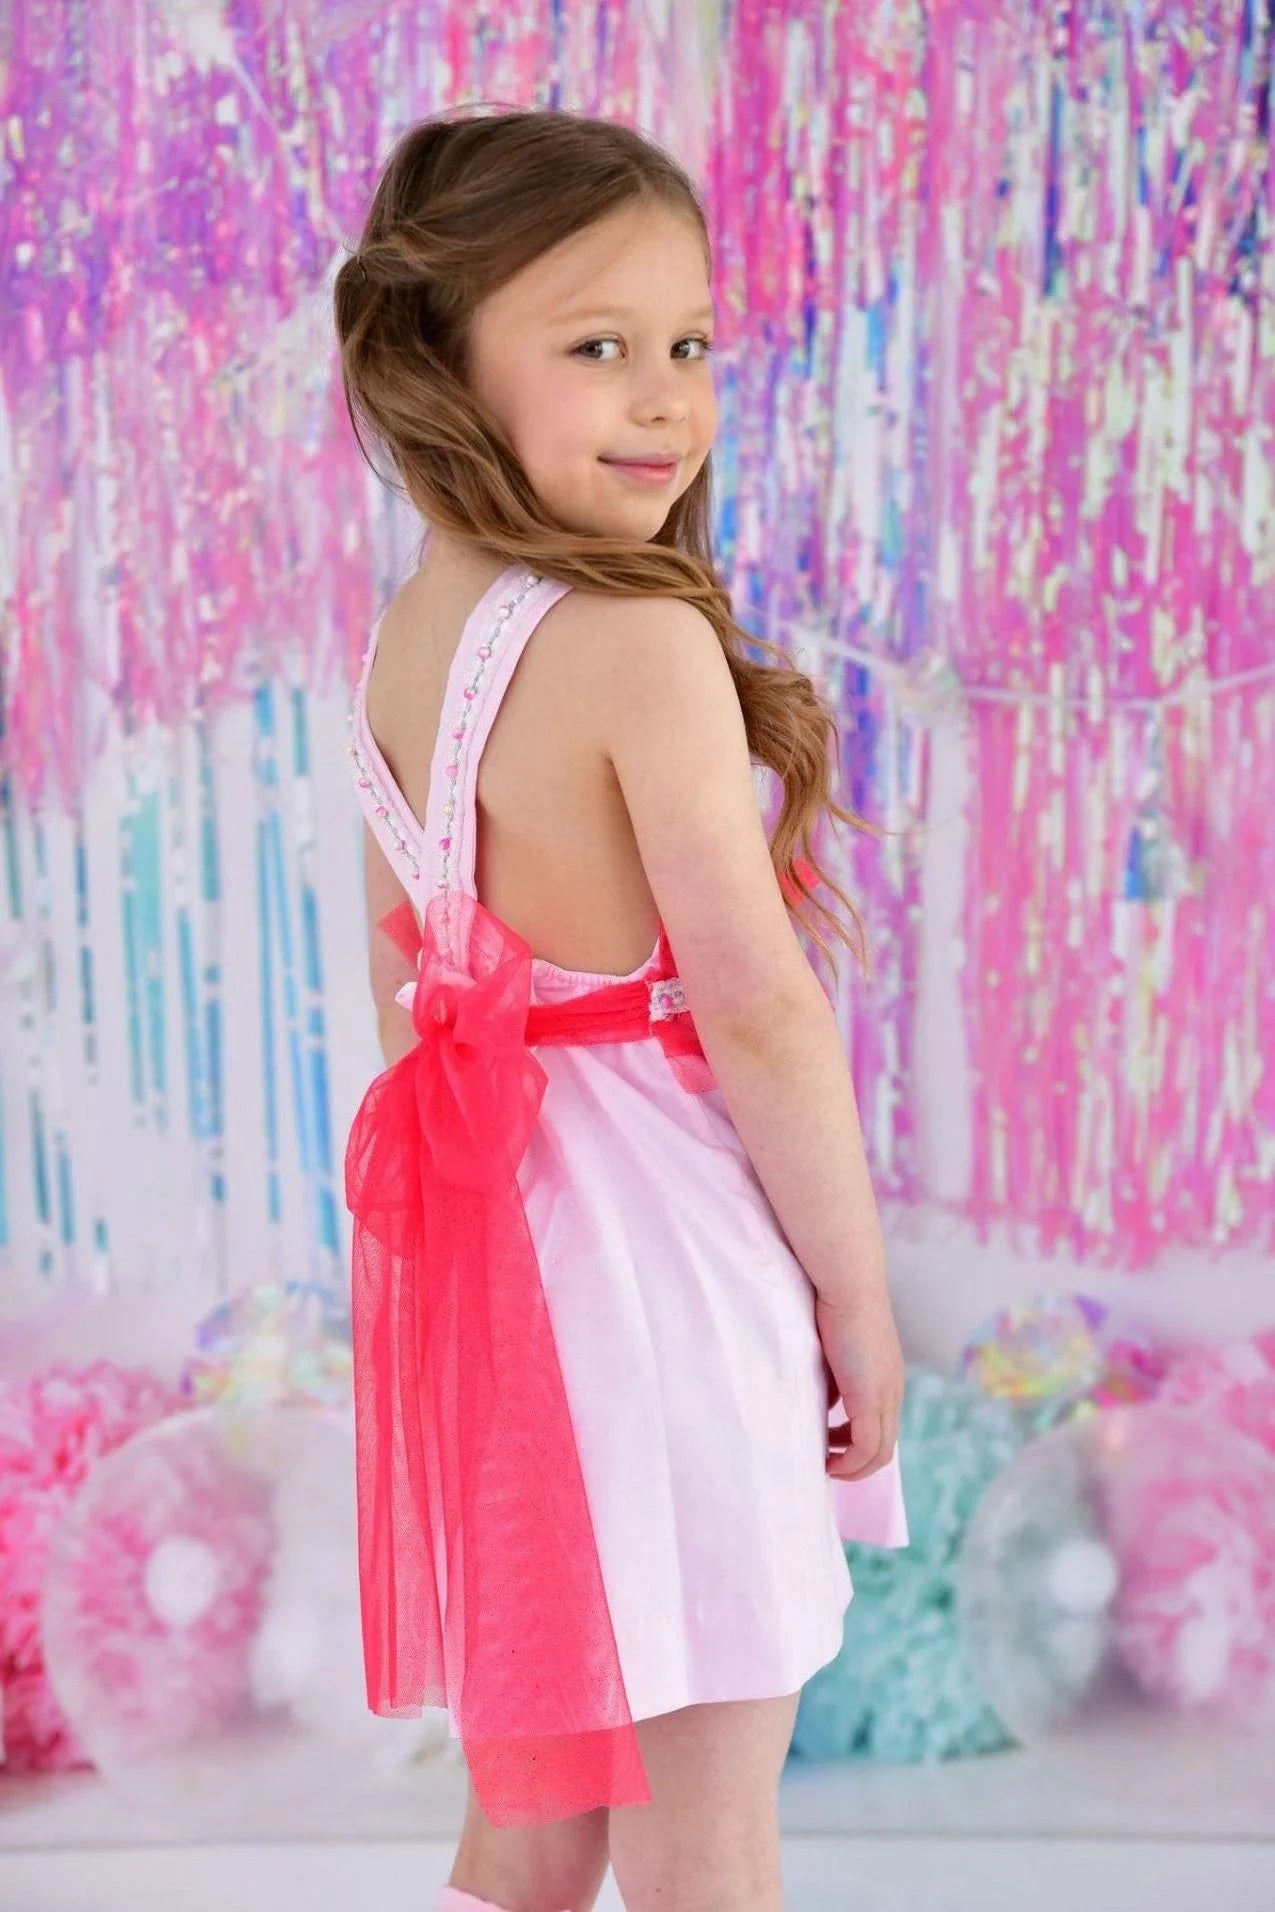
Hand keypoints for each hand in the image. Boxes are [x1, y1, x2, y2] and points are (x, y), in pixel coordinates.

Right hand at [816, 1285, 903, 1481]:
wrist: (847, 1284)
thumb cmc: (834, 1305)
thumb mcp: (834, 1350)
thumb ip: (834, 1378)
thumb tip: (826, 1402)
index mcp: (887, 1378)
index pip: (882, 1427)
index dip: (857, 1444)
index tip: (830, 1446)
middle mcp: (893, 1391)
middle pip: (884, 1448)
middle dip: (855, 1462)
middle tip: (827, 1464)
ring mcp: (885, 1396)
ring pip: (880, 1453)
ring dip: (852, 1467)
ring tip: (825, 1465)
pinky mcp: (871, 1399)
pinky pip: (867, 1448)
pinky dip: (850, 1463)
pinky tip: (828, 1461)